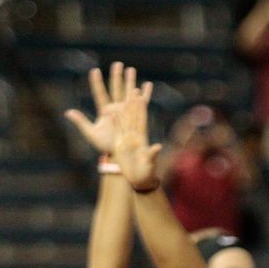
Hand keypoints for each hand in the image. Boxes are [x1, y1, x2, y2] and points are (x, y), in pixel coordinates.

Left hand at [64, 62, 142, 154]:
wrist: (119, 154)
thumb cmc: (104, 145)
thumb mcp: (90, 133)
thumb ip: (81, 121)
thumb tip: (67, 112)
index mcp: (105, 111)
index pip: (100, 93)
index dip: (96, 83)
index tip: (94, 70)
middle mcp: (116, 108)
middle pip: (115, 89)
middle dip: (117, 76)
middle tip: (118, 64)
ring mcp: (126, 111)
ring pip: (128, 93)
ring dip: (130, 81)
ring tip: (131, 69)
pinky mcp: (136, 116)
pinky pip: (142, 103)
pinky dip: (145, 94)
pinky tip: (147, 85)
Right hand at [110, 75, 160, 191]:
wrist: (141, 180)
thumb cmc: (147, 173)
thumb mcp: (150, 164)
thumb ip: (152, 154)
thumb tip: (157, 147)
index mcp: (141, 139)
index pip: (140, 120)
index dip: (139, 108)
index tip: (138, 96)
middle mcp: (135, 136)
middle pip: (133, 116)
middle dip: (133, 102)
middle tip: (133, 87)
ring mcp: (128, 139)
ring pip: (125, 120)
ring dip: (124, 108)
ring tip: (125, 95)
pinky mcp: (121, 144)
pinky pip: (117, 130)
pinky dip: (115, 121)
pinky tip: (111, 112)